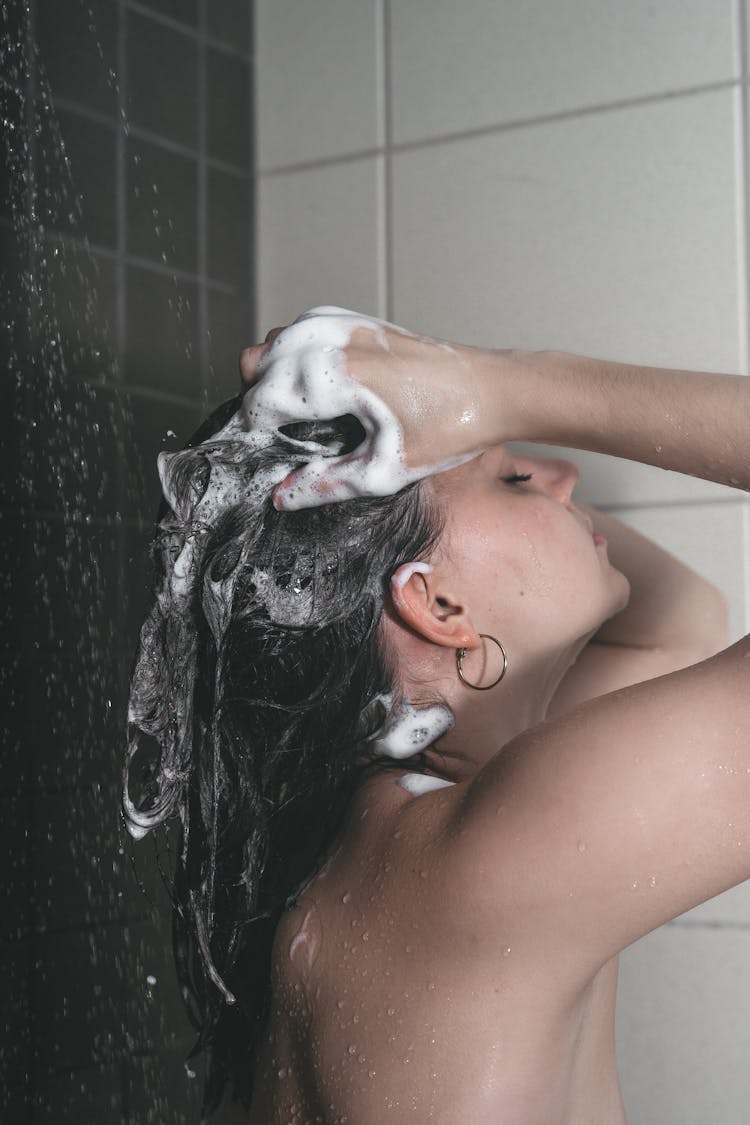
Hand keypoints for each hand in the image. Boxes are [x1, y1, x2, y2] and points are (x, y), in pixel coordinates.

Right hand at [238, 306, 492, 509]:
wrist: (493, 390)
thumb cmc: (450, 425)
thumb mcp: (386, 471)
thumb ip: (328, 484)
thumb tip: (284, 495)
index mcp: (336, 374)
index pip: (261, 401)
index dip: (260, 436)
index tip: (274, 458)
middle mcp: (332, 339)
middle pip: (253, 364)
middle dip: (261, 403)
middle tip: (289, 439)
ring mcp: (342, 322)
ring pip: (273, 343)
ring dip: (275, 377)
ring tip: (306, 415)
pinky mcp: (356, 319)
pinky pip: (300, 331)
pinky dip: (297, 358)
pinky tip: (326, 390)